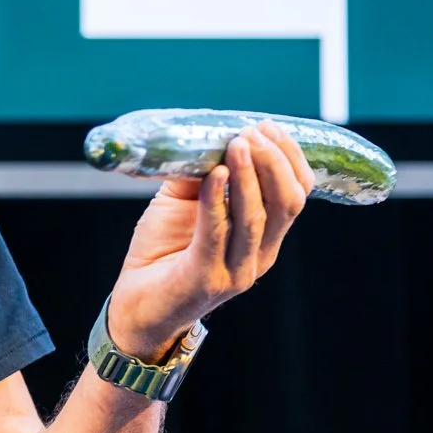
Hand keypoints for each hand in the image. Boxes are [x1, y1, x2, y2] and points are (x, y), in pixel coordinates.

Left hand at [107, 121, 313, 358]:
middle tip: (252, 132)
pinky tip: (213, 175)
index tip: (268, 126)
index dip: (289, 158)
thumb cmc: (161, 253)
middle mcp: (259, 256)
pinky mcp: (206, 279)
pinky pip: (217, 234)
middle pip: (288, 202)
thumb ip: (200, 175)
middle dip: (275, 161)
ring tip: (236, 144)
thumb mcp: (183, 204)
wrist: (136, 307)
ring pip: (258, 217)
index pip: (297, 193)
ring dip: (250, 175)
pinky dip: (216, 200)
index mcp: (264, 237)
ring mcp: (236, 270)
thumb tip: (207, 136)